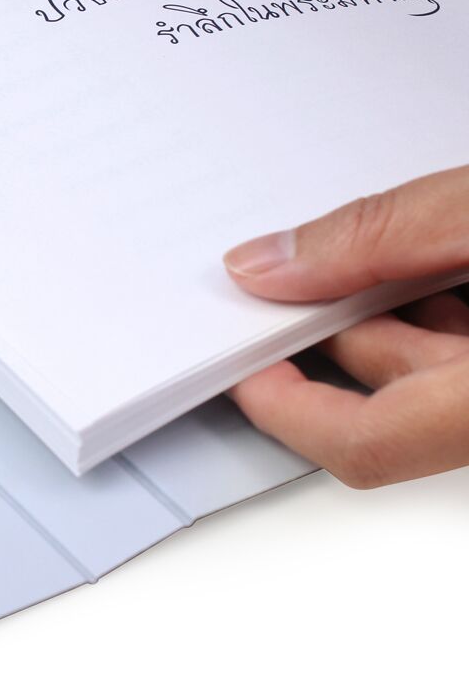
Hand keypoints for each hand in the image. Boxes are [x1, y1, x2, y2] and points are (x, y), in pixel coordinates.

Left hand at [224, 166, 468, 487]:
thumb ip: (373, 239)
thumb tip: (268, 266)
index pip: (366, 443)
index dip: (282, 404)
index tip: (236, 363)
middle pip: (390, 402)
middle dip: (326, 332)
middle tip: (277, 277)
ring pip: (428, 378)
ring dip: (380, 316)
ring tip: (356, 248)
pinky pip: (461, 360)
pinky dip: (429, 314)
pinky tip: (416, 258)